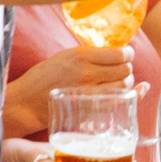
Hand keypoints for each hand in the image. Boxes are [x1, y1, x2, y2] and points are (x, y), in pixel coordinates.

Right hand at [3, 45, 132, 136]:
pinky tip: (133, 91)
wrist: (27, 103)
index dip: (127, 54)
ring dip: (127, 82)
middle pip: (125, 70)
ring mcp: (90, 92)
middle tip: (120, 69)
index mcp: (80, 56)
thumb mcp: (64, 57)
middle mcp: (88, 73)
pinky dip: (130, 96)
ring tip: (118, 81)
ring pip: (125, 85)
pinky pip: (120, 101)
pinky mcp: (91, 108)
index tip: (127, 54)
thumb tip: (115, 53)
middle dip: (126, 68)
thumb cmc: (43, 78)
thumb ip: (89, 55)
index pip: (119, 54)